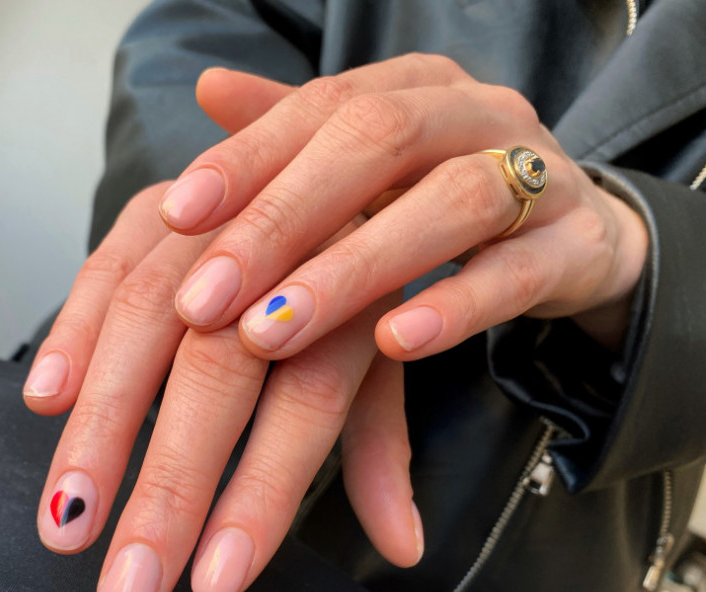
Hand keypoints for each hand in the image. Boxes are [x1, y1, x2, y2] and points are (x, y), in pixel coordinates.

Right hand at [22, 77, 420, 591]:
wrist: (332, 166)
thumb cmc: (352, 288)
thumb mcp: (379, 367)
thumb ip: (380, 453)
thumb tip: (408, 549)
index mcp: (351, 303)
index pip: (306, 408)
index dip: (260, 496)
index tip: (216, 583)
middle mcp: (281, 259)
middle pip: (216, 376)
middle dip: (168, 487)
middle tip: (127, 590)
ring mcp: (212, 228)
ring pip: (145, 324)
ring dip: (101, 427)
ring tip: (66, 521)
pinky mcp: (157, 209)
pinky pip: (105, 268)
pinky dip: (71, 333)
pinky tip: (43, 398)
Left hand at [161, 56, 647, 354]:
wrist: (577, 234)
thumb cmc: (452, 201)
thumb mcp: (374, 172)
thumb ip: (298, 141)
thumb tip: (208, 90)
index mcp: (417, 89)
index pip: (322, 105)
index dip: (246, 158)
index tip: (175, 216)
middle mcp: (476, 115)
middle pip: (376, 142)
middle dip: (282, 221)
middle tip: (206, 301)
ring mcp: (538, 176)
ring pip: (451, 202)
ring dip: (354, 269)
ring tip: (273, 333)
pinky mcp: (575, 247)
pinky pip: (518, 272)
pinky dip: (455, 304)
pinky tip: (396, 341)